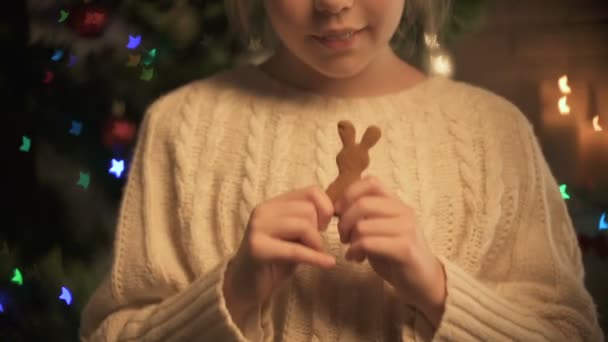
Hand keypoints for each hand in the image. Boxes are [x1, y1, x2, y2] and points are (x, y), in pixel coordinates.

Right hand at [226, 185, 335, 308]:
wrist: (244, 285)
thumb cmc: (274, 261)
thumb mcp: (293, 236)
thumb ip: (307, 221)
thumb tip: (336, 212)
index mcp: (273, 203)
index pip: (312, 191)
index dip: (325, 209)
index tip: (322, 228)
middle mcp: (264, 210)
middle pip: (308, 210)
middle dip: (319, 231)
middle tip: (314, 247)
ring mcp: (258, 228)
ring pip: (304, 226)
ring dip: (315, 245)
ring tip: (313, 256)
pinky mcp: (258, 249)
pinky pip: (296, 250)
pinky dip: (316, 258)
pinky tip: (328, 263)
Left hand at [335, 175, 445, 313]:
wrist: (423, 281)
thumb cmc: (395, 255)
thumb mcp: (380, 229)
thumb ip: (365, 216)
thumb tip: (338, 207)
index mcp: (397, 203)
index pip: (371, 182)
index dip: (349, 194)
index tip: (339, 212)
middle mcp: (404, 212)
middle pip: (362, 204)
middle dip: (344, 221)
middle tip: (343, 237)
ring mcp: (407, 229)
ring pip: (362, 226)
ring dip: (350, 240)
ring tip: (352, 251)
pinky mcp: (405, 248)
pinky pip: (368, 243)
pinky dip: (355, 251)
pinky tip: (355, 258)